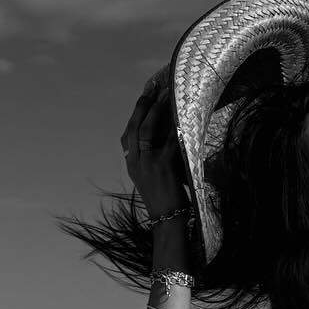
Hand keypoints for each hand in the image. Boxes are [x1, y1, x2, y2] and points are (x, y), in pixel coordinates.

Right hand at [120, 69, 189, 218]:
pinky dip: (174, 127)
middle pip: (134, 127)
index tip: (144, 99)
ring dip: (156, 111)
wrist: (167, 219)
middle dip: (142, 106)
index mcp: (131, 163)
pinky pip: (168, 141)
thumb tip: (161, 139)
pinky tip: (180, 116)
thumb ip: (150, 159)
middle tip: (151, 90)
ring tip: (164, 96)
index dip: (135, 115)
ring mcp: (148, 164)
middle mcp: (135, 162)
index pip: (127, 134)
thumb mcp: (150, 178)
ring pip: (147, 130)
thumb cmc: (163, 199)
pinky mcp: (163, 167)